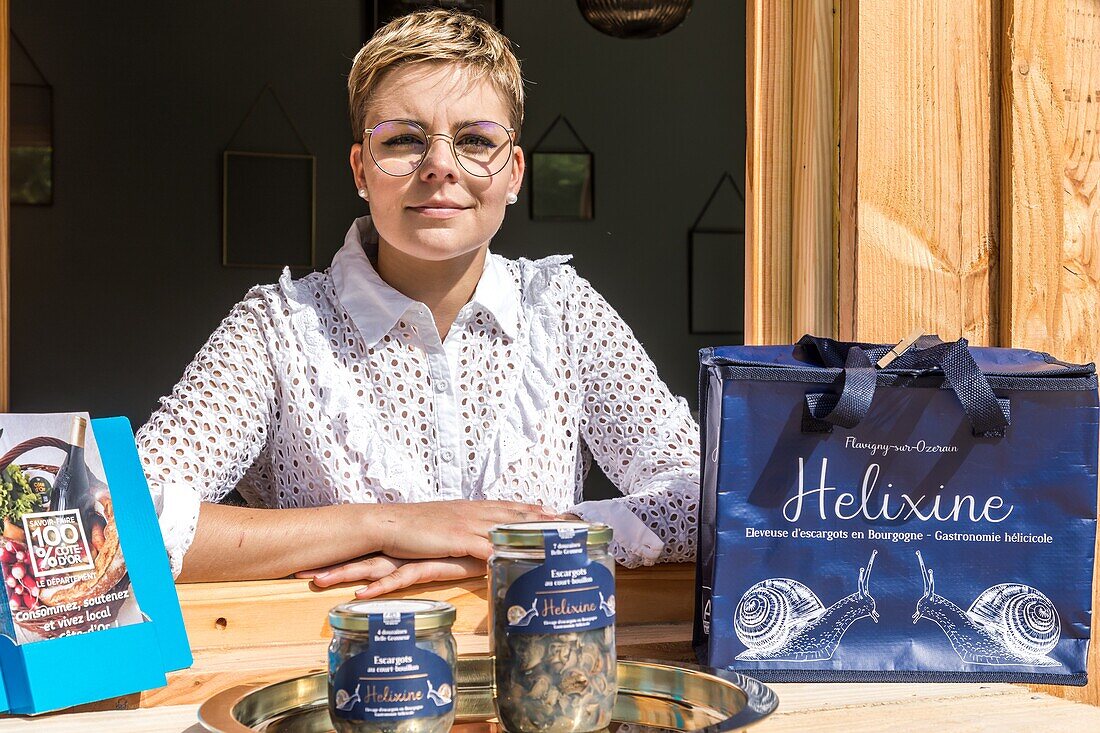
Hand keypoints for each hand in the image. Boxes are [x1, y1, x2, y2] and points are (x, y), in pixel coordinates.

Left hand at [298, 554, 486, 598]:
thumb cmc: (470, 548)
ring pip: (374, 567)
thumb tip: (404, 569)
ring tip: (318, 581)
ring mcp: (416, 557)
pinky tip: (361, 596)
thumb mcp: (440, 557)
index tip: (311, 565)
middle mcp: (404, 551)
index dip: (339, 558)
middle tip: (297, 572)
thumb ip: (422, 562)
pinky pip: (402, 578)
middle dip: (331, 566)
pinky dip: (381, 587)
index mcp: (403, 548)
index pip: (365, 553)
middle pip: (361, 559)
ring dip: (346, 574)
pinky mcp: (432, 565)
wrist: (497, 537)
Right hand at [371, 500, 559, 560]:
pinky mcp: (458, 539)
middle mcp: (472, 513)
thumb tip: (471, 534)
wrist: (388, 524)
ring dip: (530, 534)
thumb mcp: (441, 522)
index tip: (553, 510)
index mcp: (469, 507)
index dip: (531, 508)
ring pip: (506, 528)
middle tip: (565, 520)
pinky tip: (520, 559)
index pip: (507, 506)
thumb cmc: (411, 526)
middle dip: (541, 518)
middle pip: (514, 514)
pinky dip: (504, 553)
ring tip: (552, 539)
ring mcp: (467, 525)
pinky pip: (486, 548)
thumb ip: (460, 527)